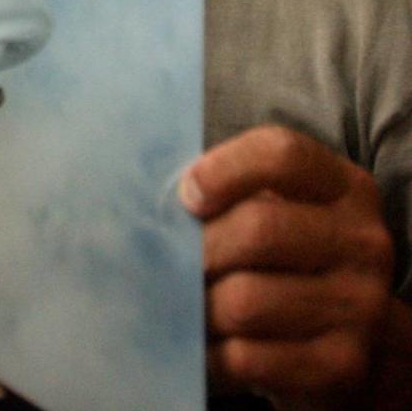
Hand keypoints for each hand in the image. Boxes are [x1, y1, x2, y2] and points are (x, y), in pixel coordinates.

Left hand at [179, 126, 393, 406]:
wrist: (352, 339)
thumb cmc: (291, 257)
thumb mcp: (279, 206)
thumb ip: (233, 190)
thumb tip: (157, 204)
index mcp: (346, 187)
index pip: (282, 155)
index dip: (224, 169)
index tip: (187, 196)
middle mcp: (363, 242)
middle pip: (258, 228)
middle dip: (200, 250)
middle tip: (173, 262)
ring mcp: (359, 306)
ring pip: (246, 300)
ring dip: (202, 306)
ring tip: (188, 304)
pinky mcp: (342, 365)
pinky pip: (248, 357)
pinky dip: (212, 353)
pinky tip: (207, 345)